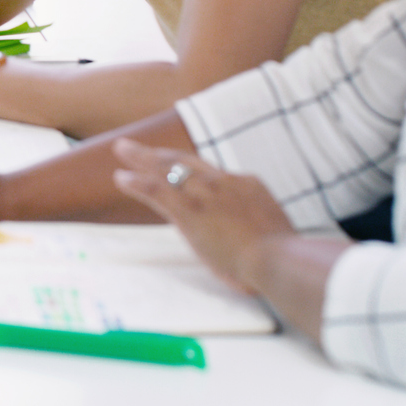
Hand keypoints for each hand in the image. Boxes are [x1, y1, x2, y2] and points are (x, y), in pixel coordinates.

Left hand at [110, 138, 297, 293]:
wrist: (280, 259)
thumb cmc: (285, 257)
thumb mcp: (278, 231)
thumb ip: (261, 227)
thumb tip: (259, 239)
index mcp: (247, 185)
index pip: (213, 172)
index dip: (190, 169)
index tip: (175, 167)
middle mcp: (223, 183)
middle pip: (185, 161)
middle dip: (160, 153)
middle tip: (138, 145)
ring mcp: (205, 195)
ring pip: (167, 168)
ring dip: (141, 157)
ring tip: (122, 149)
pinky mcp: (189, 212)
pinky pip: (156, 190)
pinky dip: (136, 183)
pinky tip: (121, 178)